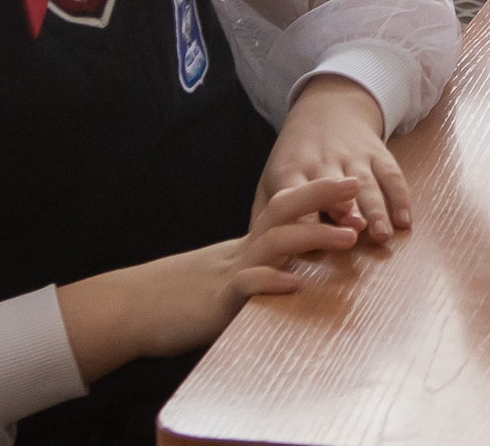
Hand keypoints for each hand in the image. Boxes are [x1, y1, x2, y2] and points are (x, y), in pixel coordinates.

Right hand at [56, 178, 362, 380]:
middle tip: (357, 183)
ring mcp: (230, 272)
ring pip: (275, 242)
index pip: (285, 208)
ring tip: (347, 235)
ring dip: (313, 236)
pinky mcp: (218, 301)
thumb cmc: (181, 297)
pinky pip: (246, 286)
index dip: (318, 192)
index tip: (352, 180)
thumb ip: (258, 271)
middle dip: (321, 193)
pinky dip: (270, 282)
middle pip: (284, 209)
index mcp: (247, 246)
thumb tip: (292, 272)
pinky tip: (294, 284)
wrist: (132, 308)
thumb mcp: (228, 279)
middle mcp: (242, 251)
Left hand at [258, 74, 410, 245]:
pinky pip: (391, 174)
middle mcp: (323, 162)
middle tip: (354, 232)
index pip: (295, 195)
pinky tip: (405, 222)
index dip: (305, 218)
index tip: (314, 242)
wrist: (328, 108)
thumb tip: (255, 257)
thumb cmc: (296, 158)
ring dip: (375, 208)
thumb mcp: (272, 178)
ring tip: (382, 235)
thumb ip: (262, 215)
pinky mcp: (377, 153)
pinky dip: (400, 198)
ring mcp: (353, 156)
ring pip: (366, 182)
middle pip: (333, 187)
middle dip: (344, 209)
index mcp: (291, 171)